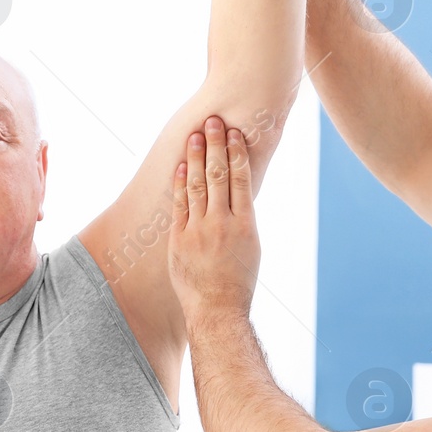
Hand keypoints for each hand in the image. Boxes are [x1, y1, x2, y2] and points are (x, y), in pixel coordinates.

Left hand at [167, 115, 260, 323]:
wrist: (217, 311)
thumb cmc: (238, 282)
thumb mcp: (251, 248)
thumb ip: (242, 219)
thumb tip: (237, 194)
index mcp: (245, 224)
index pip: (241, 179)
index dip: (236, 153)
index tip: (234, 133)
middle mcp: (222, 223)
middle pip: (219, 175)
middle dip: (216, 145)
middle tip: (213, 121)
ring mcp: (199, 230)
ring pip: (198, 186)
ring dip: (197, 157)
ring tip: (196, 135)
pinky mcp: (179, 239)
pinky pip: (180, 205)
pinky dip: (181, 184)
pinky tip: (182, 166)